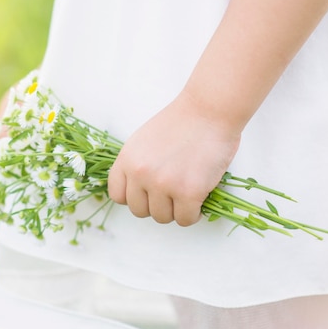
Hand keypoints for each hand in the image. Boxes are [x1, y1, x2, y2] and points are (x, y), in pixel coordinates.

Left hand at [107, 92, 240, 225]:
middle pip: (139, 211)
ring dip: (175, 210)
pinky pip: (185, 219)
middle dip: (155, 205)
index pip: (118, 195)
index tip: (147, 193)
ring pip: (162, 217)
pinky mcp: (188, 192)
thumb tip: (139, 193)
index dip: (134, 197)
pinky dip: (193, 214)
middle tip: (171, 194)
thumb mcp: (143, 141)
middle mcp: (140, 174)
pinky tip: (198, 200)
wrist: (209, 109)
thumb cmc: (181, 122)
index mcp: (127, 160)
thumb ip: (136, 165)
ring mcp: (163, 184)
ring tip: (186, 194)